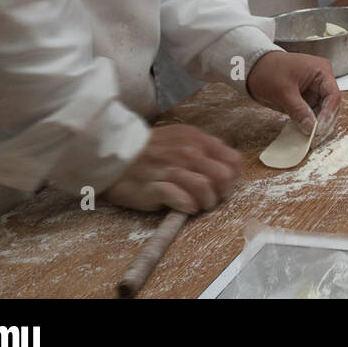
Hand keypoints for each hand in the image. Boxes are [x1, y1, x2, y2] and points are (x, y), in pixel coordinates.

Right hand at [104, 124, 241, 216]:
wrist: (114, 153)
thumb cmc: (152, 148)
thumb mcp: (182, 138)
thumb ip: (205, 148)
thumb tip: (228, 166)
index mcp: (197, 139)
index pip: (233, 160)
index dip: (233, 176)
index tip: (223, 185)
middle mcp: (187, 152)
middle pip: (223, 176)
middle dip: (222, 192)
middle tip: (212, 198)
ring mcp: (171, 169)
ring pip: (204, 188)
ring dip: (206, 202)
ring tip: (199, 205)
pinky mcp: (155, 187)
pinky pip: (180, 199)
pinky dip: (187, 206)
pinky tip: (186, 208)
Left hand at [246, 51, 341, 139]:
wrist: (252, 69)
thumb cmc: (268, 71)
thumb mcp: (283, 91)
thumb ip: (299, 110)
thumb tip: (311, 127)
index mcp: (321, 71)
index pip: (333, 95)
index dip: (329, 113)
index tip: (320, 128)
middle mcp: (321, 80)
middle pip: (331, 105)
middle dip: (325, 122)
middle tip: (315, 138)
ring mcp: (314, 90)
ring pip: (323, 112)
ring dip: (318, 125)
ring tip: (311, 139)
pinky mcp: (306, 99)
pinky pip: (312, 113)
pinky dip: (309, 124)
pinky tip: (305, 134)